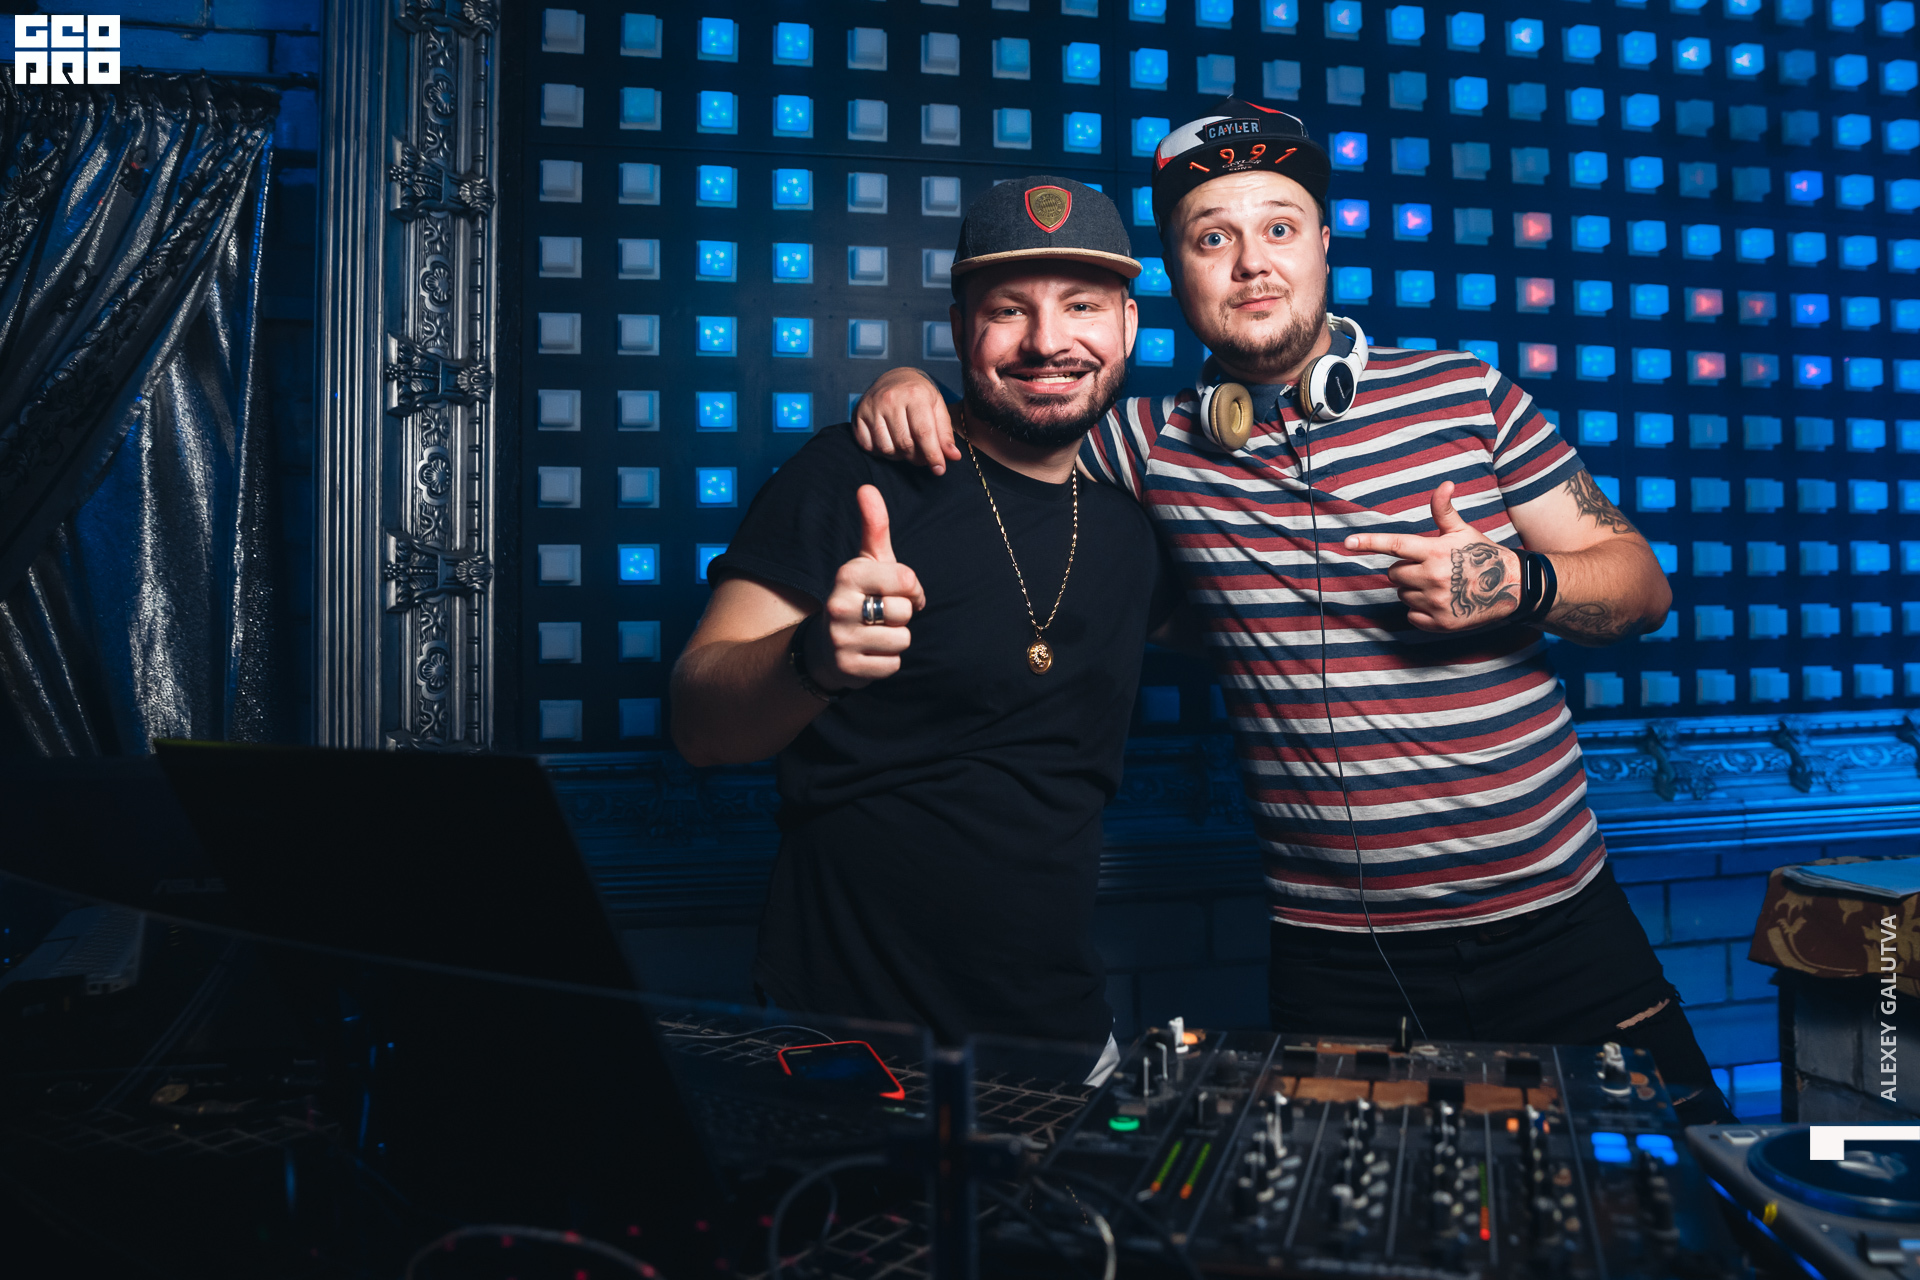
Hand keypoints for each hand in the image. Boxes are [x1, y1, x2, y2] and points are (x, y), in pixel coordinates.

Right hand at [808, 485, 927, 687]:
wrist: (827, 646)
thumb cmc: (859, 597)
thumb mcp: (867, 562)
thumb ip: (874, 526)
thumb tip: (867, 487)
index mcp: (848, 574)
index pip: (907, 579)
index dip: (912, 589)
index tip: (898, 592)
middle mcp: (838, 604)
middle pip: (905, 611)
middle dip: (902, 616)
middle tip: (882, 615)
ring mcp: (840, 637)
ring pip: (901, 640)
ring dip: (896, 640)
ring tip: (876, 634)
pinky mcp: (847, 667)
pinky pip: (892, 664)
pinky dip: (887, 662)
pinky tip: (870, 653)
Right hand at [851, 368, 961, 475]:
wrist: (894, 378)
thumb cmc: (919, 395)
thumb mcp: (937, 408)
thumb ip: (945, 434)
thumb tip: (953, 457)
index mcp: (914, 394)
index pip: (924, 433)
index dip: (933, 455)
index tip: (939, 470)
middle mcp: (890, 399)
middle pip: (905, 444)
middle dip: (917, 458)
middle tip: (923, 457)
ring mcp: (871, 407)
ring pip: (886, 449)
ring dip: (899, 456)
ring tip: (907, 448)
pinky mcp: (858, 416)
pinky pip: (869, 447)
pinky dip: (881, 452)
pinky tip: (890, 442)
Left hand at [1341, 481, 1519, 631]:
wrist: (1510, 587)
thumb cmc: (1482, 554)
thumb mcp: (1462, 530)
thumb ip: (1444, 511)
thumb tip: (1444, 484)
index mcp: (1434, 552)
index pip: (1395, 545)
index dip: (1369, 542)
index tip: (1347, 543)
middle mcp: (1432, 577)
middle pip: (1394, 573)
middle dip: (1405, 569)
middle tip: (1428, 567)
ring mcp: (1435, 602)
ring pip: (1402, 594)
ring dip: (1412, 589)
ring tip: (1438, 584)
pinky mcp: (1439, 623)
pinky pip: (1411, 616)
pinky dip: (1420, 610)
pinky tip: (1439, 601)